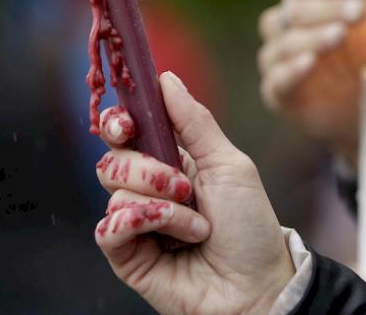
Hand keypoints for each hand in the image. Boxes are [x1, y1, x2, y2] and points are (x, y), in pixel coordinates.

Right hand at [94, 71, 294, 314]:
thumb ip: (194, 122)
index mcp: (172, 161)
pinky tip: (172, 236)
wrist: (256, 286)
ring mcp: (137, 222)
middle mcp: (150, 189)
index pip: (128, 132)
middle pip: (113, 157)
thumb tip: (165, 78)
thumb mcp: (229, 164)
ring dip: (161, 203)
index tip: (128, 122)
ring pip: (114, 190)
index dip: (120, 121)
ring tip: (196, 224)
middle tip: (183, 186)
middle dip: (148, 167)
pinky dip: (141, 223)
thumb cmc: (250, 225)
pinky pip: (109, 227)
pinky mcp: (127, 255)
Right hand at [258, 0, 365, 164]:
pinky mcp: (280, 93)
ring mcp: (279, 60)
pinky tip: (310, 63)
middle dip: (326, 8)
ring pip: (282, 43)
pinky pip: (277, 81)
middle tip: (357, 11)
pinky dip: (291, 71)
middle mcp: (285, 26)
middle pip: (294, 9)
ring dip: (311, 37)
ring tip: (339, 37)